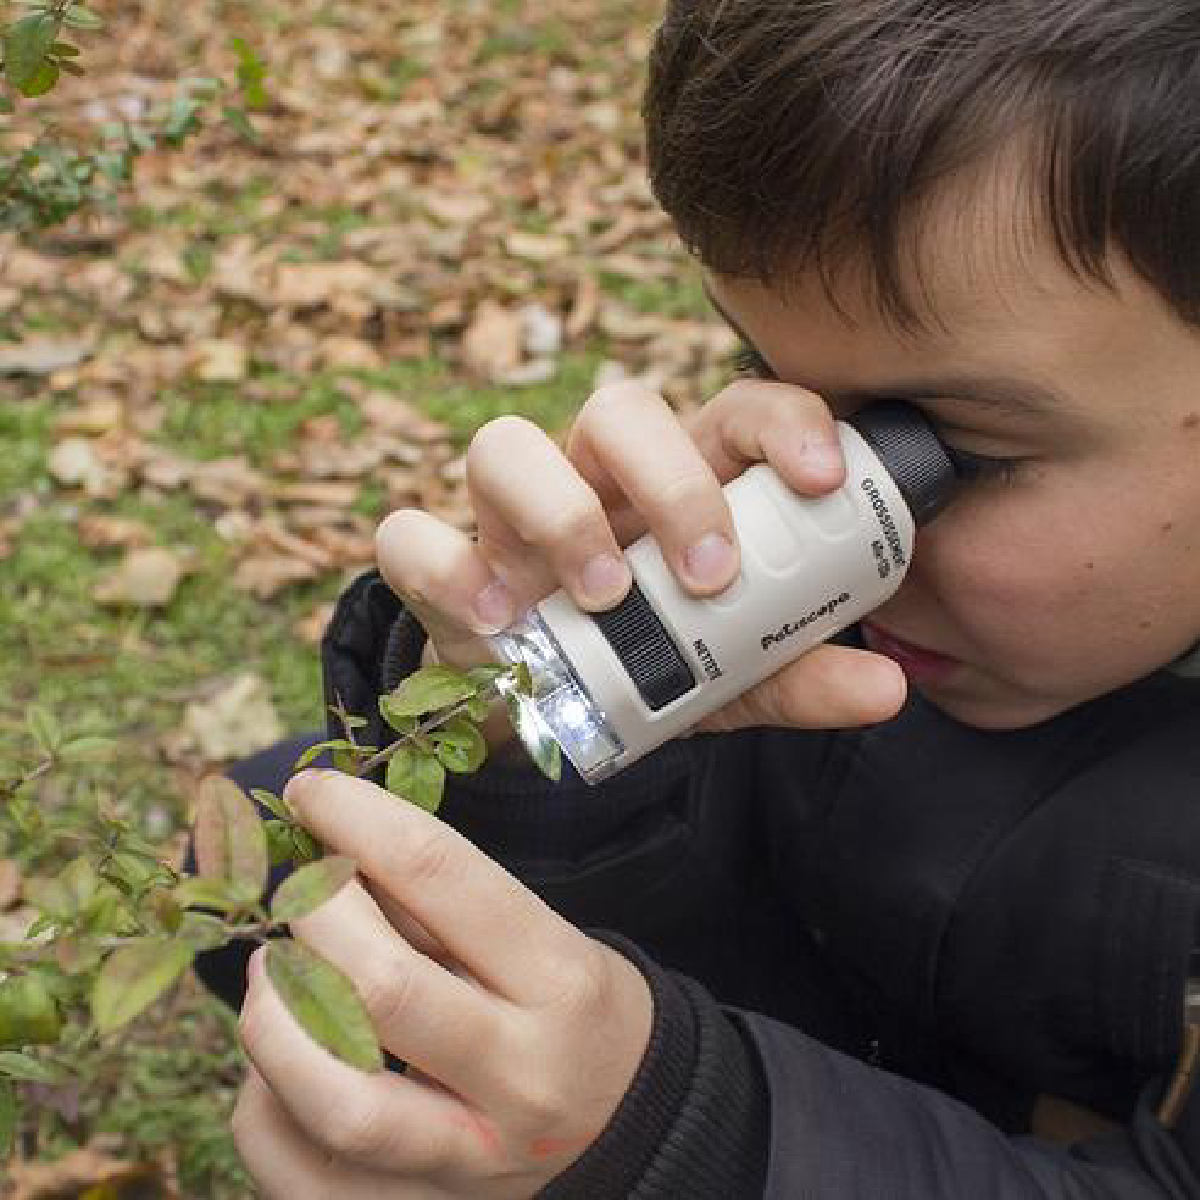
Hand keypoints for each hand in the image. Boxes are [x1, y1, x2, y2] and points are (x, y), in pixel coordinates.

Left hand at [232, 768, 652, 1198]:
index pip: (442, 875)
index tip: (311, 791)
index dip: (358, 818)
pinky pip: (300, 1173)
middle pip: (378, 985)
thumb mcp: (544, 937)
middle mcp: (519, 1075)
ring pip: (335, 1100)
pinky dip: (262, 1106)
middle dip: (311, 911)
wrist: (633, 1124)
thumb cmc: (575, 1009)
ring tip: (275, 976)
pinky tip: (280, 1061)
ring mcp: (467, 1161)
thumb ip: (443, 904)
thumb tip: (331, 850)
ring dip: (274, 1018)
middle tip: (298, 889)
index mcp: (558, 980)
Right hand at [376, 379, 905, 744]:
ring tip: (602, 595)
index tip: (823, 481)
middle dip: (668, 477)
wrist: (536, 709)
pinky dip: (446, 569)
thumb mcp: (726, 675)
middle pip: (618, 408)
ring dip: (559, 513)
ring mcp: (508, 514)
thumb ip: (794, 671)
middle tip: (708, 573)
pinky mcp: (440, 560)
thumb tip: (886, 687)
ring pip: (506, 445)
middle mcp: (591, 478)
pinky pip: (412, 536)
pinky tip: (499, 625)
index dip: (782, 422)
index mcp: (677, 483)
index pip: (732, 411)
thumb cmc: (639, 662)